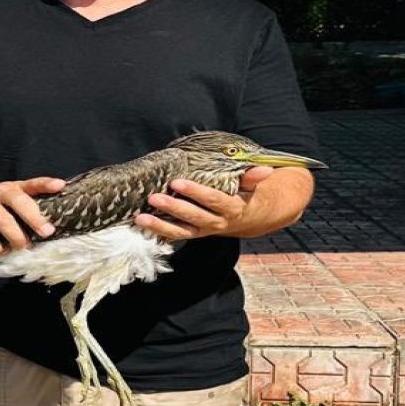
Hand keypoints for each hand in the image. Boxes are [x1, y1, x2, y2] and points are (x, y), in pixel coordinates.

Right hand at [0, 177, 63, 252]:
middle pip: (18, 201)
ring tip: (23, 246)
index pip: (31, 183)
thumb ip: (26, 205)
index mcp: (11, 188)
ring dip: (15, 236)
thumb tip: (50, 225)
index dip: (45, 184)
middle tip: (46, 231)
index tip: (59, 186)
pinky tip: (1, 250)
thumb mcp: (7, 196)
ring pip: (2, 220)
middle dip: (34, 217)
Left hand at [133, 166, 274, 239]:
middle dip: (173, 208)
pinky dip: (159, 231)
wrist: (252, 219)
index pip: (213, 200)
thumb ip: (253, 178)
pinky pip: (176, 235)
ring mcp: (204, 230)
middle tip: (154, 198)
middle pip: (193, 217)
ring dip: (160, 226)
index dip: (195, 192)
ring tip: (140, 218)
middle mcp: (217, 222)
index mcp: (232, 209)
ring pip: (181, 231)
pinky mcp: (194, 233)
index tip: (177, 182)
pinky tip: (141, 225)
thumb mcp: (253, 186)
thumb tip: (264, 170)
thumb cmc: (248, 194)